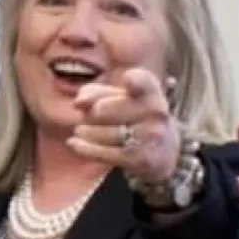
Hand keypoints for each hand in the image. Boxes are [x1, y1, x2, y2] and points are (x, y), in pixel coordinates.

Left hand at [66, 68, 180, 188]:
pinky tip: (74, 143)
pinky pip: (103, 152)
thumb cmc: (133, 116)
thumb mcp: (118, 98)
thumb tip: (78, 103)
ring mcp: (150, 136)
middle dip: (89, 114)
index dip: (134, 81)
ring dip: (85, 131)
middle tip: (90, 116)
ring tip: (82, 130)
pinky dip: (84, 147)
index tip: (128, 80)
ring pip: (100, 133)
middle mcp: (155, 111)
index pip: (142, 82)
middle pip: (101, 109)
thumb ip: (94, 93)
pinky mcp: (141, 158)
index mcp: (150, 91)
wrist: (164, 152)